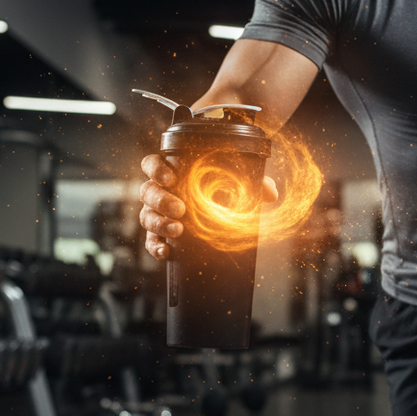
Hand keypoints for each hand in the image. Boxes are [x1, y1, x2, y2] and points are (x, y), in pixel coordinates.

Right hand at [139, 155, 279, 260]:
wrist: (217, 225)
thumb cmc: (222, 197)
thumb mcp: (238, 187)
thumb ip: (254, 185)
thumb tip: (270, 193)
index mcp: (172, 173)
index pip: (152, 164)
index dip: (156, 169)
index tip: (171, 177)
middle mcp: (159, 192)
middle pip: (148, 191)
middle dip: (161, 199)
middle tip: (180, 208)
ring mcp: (156, 214)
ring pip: (146, 216)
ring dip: (159, 223)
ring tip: (177, 229)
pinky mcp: (157, 236)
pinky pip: (150, 241)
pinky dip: (155, 246)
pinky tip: (165, 252)